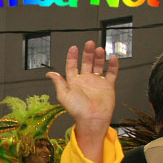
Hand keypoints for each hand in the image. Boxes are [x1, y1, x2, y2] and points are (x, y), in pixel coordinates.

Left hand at [46, 41, 117, 161]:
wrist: (93, 118)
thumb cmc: (77, 109)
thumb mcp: (64, 95)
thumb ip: (58, 82)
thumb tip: (49, 73)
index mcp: (74, 82)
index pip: (72, 66)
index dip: (72, 56)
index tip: (74, 47)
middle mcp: (85, 81)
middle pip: (86, 63)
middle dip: (87, 53)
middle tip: (89, 44)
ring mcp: (97, 82)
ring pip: (98, 65)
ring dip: (99, 57)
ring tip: (99, 49)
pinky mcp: (108, 86)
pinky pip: (111, 73)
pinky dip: (112, 65)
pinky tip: (112, 58)